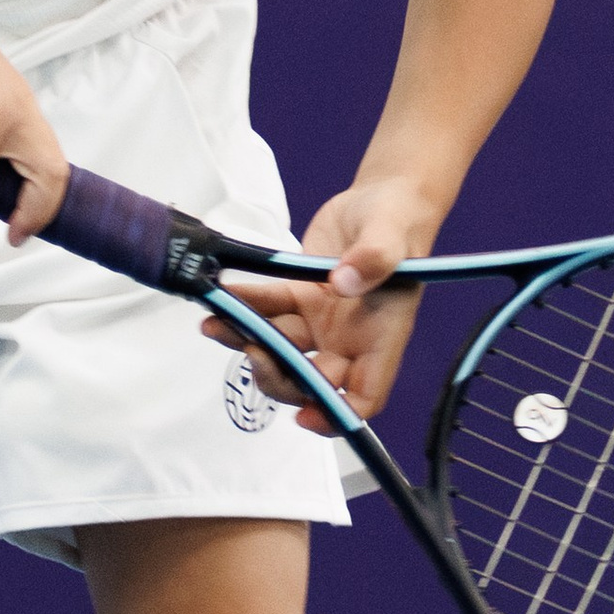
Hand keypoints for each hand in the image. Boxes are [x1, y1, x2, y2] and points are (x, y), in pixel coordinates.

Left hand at [199, 176, 437, 429]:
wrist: (381, 198)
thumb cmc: (398, 222)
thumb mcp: (391, 237)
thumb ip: (373, 259)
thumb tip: (344, 283)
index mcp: (380, 337)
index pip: (363, 396)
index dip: (334, 415)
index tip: (303, 416)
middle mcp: (349, 339)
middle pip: (310, 381)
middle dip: (277, 374)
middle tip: (252, 349)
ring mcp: (321, 322)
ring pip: (280, 347)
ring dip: (245, 341)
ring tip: (214, 324)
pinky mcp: (299, 297)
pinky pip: (268, 309)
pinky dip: (244, 306)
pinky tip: (223, 297)